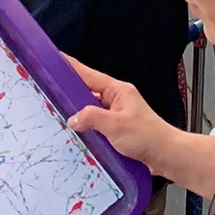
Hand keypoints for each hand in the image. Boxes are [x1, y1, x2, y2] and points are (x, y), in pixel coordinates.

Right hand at [63, 55, 179, 169]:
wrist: (166, 156)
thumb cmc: (147, 136)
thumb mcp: (115, 125)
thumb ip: (91, 118)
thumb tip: (72, 119)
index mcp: (118, 90)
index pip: (89, 75)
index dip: (71, 67)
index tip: (56, 58)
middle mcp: (116, 100)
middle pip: (87, 93)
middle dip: (70, 94)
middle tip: (48, 93)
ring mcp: (116, 115)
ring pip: (91, 111)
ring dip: (78, 115)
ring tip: (57, 116)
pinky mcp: (117, 131)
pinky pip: (96, 126)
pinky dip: (87, 129)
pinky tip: (76, 136)